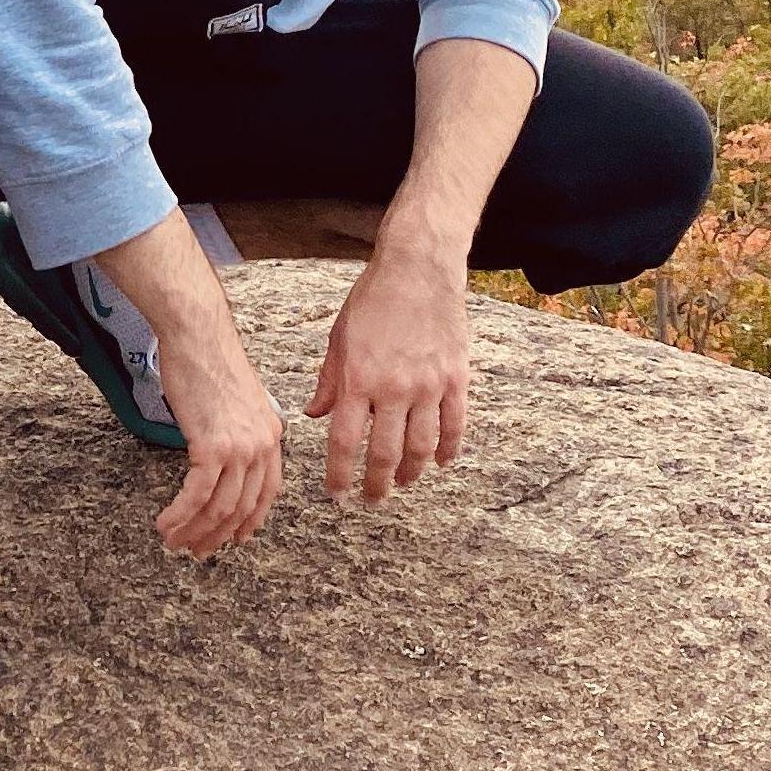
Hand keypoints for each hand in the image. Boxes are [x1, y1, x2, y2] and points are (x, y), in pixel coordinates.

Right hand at [152, 312, 285, 558]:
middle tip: (196, 549)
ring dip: (193, 530)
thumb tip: (221, 453)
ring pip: (220, 508)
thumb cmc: (209, 358)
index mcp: (271, 435)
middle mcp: (262, 445)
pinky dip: (180, 514)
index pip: (267, 493)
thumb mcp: (236, 401)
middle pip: (243, 507)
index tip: (233, 538)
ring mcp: (240, 447)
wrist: (197, 334)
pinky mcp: (212, 445)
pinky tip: (166, 522)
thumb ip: (237, 431)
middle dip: (217, 535)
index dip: (250, 521)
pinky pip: (197, 494)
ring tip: (173, 540)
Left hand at [306, 239, 472, 503]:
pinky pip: (454, 426)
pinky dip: (448, 450)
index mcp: (358, 379)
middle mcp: (393, 388)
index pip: (345, 442)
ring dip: (411, 473)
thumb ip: (329, 382)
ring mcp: (428, 386)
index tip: (337, 496)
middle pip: (385, 454)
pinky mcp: (456, 379)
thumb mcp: (339, 339)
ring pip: (422, 448)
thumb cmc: (372, 301)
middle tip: (370, 500)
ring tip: (402, 484)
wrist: (417, 270)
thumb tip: (314, 415)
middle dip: (375, 484)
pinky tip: (440, 463)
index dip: (339, 476)